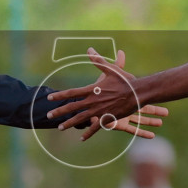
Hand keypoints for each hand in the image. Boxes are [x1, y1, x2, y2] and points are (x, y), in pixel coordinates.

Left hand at [47, 49, 168, 139]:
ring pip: (81, 119)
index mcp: (92, 89)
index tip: (50, 98)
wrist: (138, 93)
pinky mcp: (107, 118)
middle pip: (72, 107)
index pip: (72, 93)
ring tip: (60, 128)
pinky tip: (82, 138)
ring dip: (69, 123)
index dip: (60, 95)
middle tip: (49, 115)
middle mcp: (93, 101)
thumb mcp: (111, 69)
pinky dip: (88, 133)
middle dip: (59, 112)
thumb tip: (89, 49)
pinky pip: (95, 127)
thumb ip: (98, 60)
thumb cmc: (125, 80)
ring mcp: (99, 111)